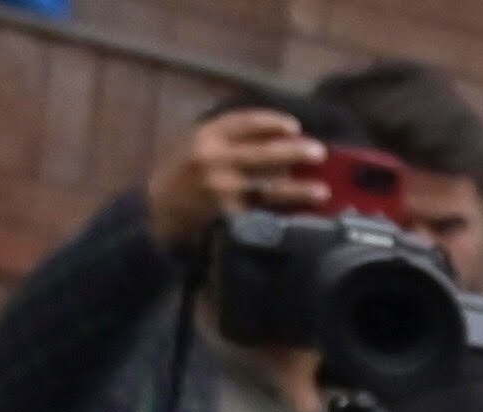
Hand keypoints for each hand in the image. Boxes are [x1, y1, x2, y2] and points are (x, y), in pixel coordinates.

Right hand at [149, 109, 325, 249]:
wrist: (160, 210)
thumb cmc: (186, 175)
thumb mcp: (197, 146)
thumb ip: (229, 139)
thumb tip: (279, 136)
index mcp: (204, 137)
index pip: (244, 122)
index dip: (272, 122)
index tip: (294, 126)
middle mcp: (212, 160)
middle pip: (263, 154)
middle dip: (294, 152)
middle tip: (319, 152)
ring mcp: (221, 191)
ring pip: (268, 188)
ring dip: (298, 189)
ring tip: (322, 191)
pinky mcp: (228, 217)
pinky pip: (264, 214)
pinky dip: (284, 213)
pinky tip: (303, 215)